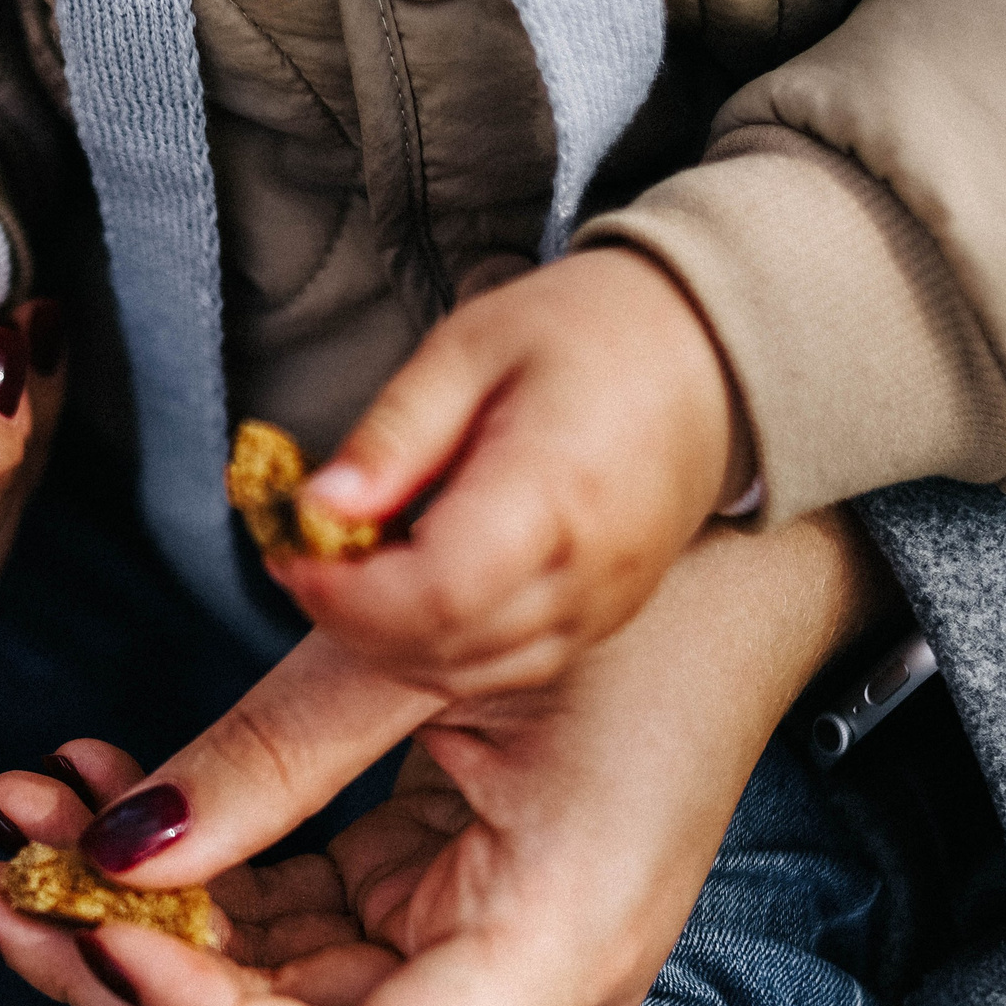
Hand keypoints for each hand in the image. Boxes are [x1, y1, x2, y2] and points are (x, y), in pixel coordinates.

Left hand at [0, 508, 886, 1005]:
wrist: (746, 553)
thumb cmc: (638, 591)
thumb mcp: (436, 655)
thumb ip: (269, 754)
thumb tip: (105, 845)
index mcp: (550, 952)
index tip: (99, 917)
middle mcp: (509, 981)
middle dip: (115, 962)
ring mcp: (470, 940)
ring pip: (263, 976)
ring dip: (127, 899)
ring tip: (10, 804)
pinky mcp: (437, 890)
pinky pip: (289, 905)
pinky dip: (191, 856)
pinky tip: (93, 786)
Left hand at [277, 246, 754, 700]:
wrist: (711, 355)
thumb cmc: (591, 333)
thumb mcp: (472, 347)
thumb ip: (394, 434)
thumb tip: (318, 505)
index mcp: (555, 493)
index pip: (436, 590)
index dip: (348, 592)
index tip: (294, 553)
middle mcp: (586, 572)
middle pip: (443, 646)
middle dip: (350, 620)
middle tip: (305, 561)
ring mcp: (601, 610)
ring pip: (467, 673)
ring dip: (387, 643)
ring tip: (349, 575)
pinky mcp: (602, 624)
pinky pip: (503, 668)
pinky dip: (436, 650)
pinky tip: (405, 598)